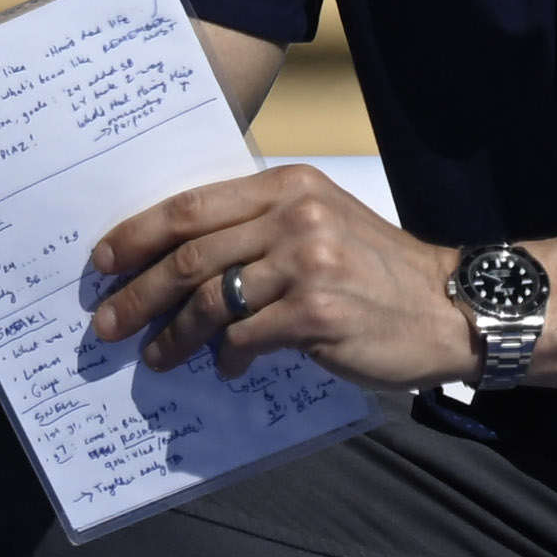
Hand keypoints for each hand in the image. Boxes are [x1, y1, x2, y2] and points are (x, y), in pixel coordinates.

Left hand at [87, 164, 474, 388]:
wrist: (454, 307)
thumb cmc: (377, 272)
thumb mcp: (321, 225)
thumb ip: (257, 229)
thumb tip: (173, 260)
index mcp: (288, 187)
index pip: (189, 208)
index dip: (135, 236)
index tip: (102, 263)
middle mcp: (296, 218)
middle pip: (187, 257)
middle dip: (137, 294)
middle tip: (108, 323)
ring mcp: (308, 264)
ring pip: (207, 301)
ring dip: (172, 336)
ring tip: (156, 357)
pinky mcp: (316, 313)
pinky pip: (243, 338)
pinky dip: (224, 357)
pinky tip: (223, 368)